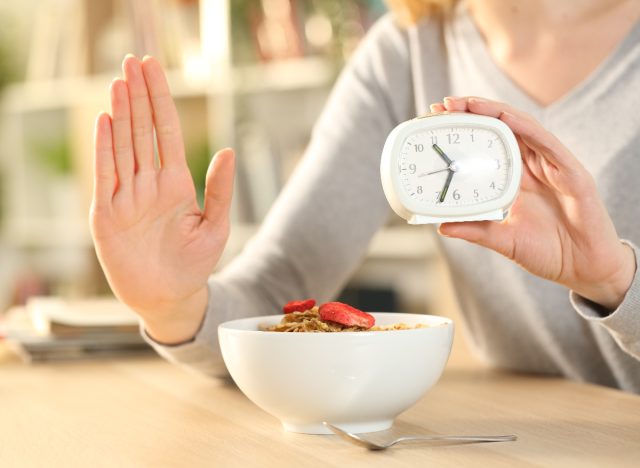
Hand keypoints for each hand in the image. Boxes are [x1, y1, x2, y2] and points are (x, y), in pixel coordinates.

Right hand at [90, 55, 234, 342]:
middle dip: (138, 96)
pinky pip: (106, 176)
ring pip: (123, 146)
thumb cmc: (194, 264)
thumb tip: (228, 150)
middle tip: (132, 61)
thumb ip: (220, 190)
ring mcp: (127, 197)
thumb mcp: (214, 226)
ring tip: (119, 82)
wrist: (171, 297)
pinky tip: (105, 121)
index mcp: (175, 183)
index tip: (154, 70)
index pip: (167, 132)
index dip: (161, 100)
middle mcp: (149, 184)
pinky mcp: (107, 215)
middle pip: (142, 131)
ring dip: (120, 113)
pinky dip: (105, 149)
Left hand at [430, 96, 634, 309]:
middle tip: (444, 104)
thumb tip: (441, 226)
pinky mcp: (572, 173)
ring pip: (522, 127)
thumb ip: (475, 230)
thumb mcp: (503, 240)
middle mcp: (534, 166)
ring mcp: (553, 166)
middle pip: (502, 128)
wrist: (584, 269)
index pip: (489, 144)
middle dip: (474, 112)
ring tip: (468, 104)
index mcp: (517, 178)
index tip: (437, 120)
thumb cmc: (549, 252)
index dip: (466, 129)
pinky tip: (506, 117)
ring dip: (495, 112)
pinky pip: (547, 143)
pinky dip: (526, 127)